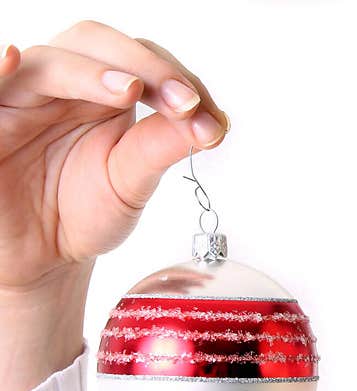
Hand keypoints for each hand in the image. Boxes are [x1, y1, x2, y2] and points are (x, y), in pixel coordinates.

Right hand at [0, 20, 229, 292]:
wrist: (43, 258)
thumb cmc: (83, 213)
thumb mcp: (131, 182)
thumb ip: (161, 148)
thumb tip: (212, 124)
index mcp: (99, 92)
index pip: (138, 60)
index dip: (174, 78)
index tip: (212, 117)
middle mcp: (60, 86)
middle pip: (94, 42)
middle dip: (144, 66)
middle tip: (184, 102)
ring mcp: (18, 100)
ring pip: (47, 63)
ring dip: (91, 72)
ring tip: (129, 91)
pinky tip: (13, 58)